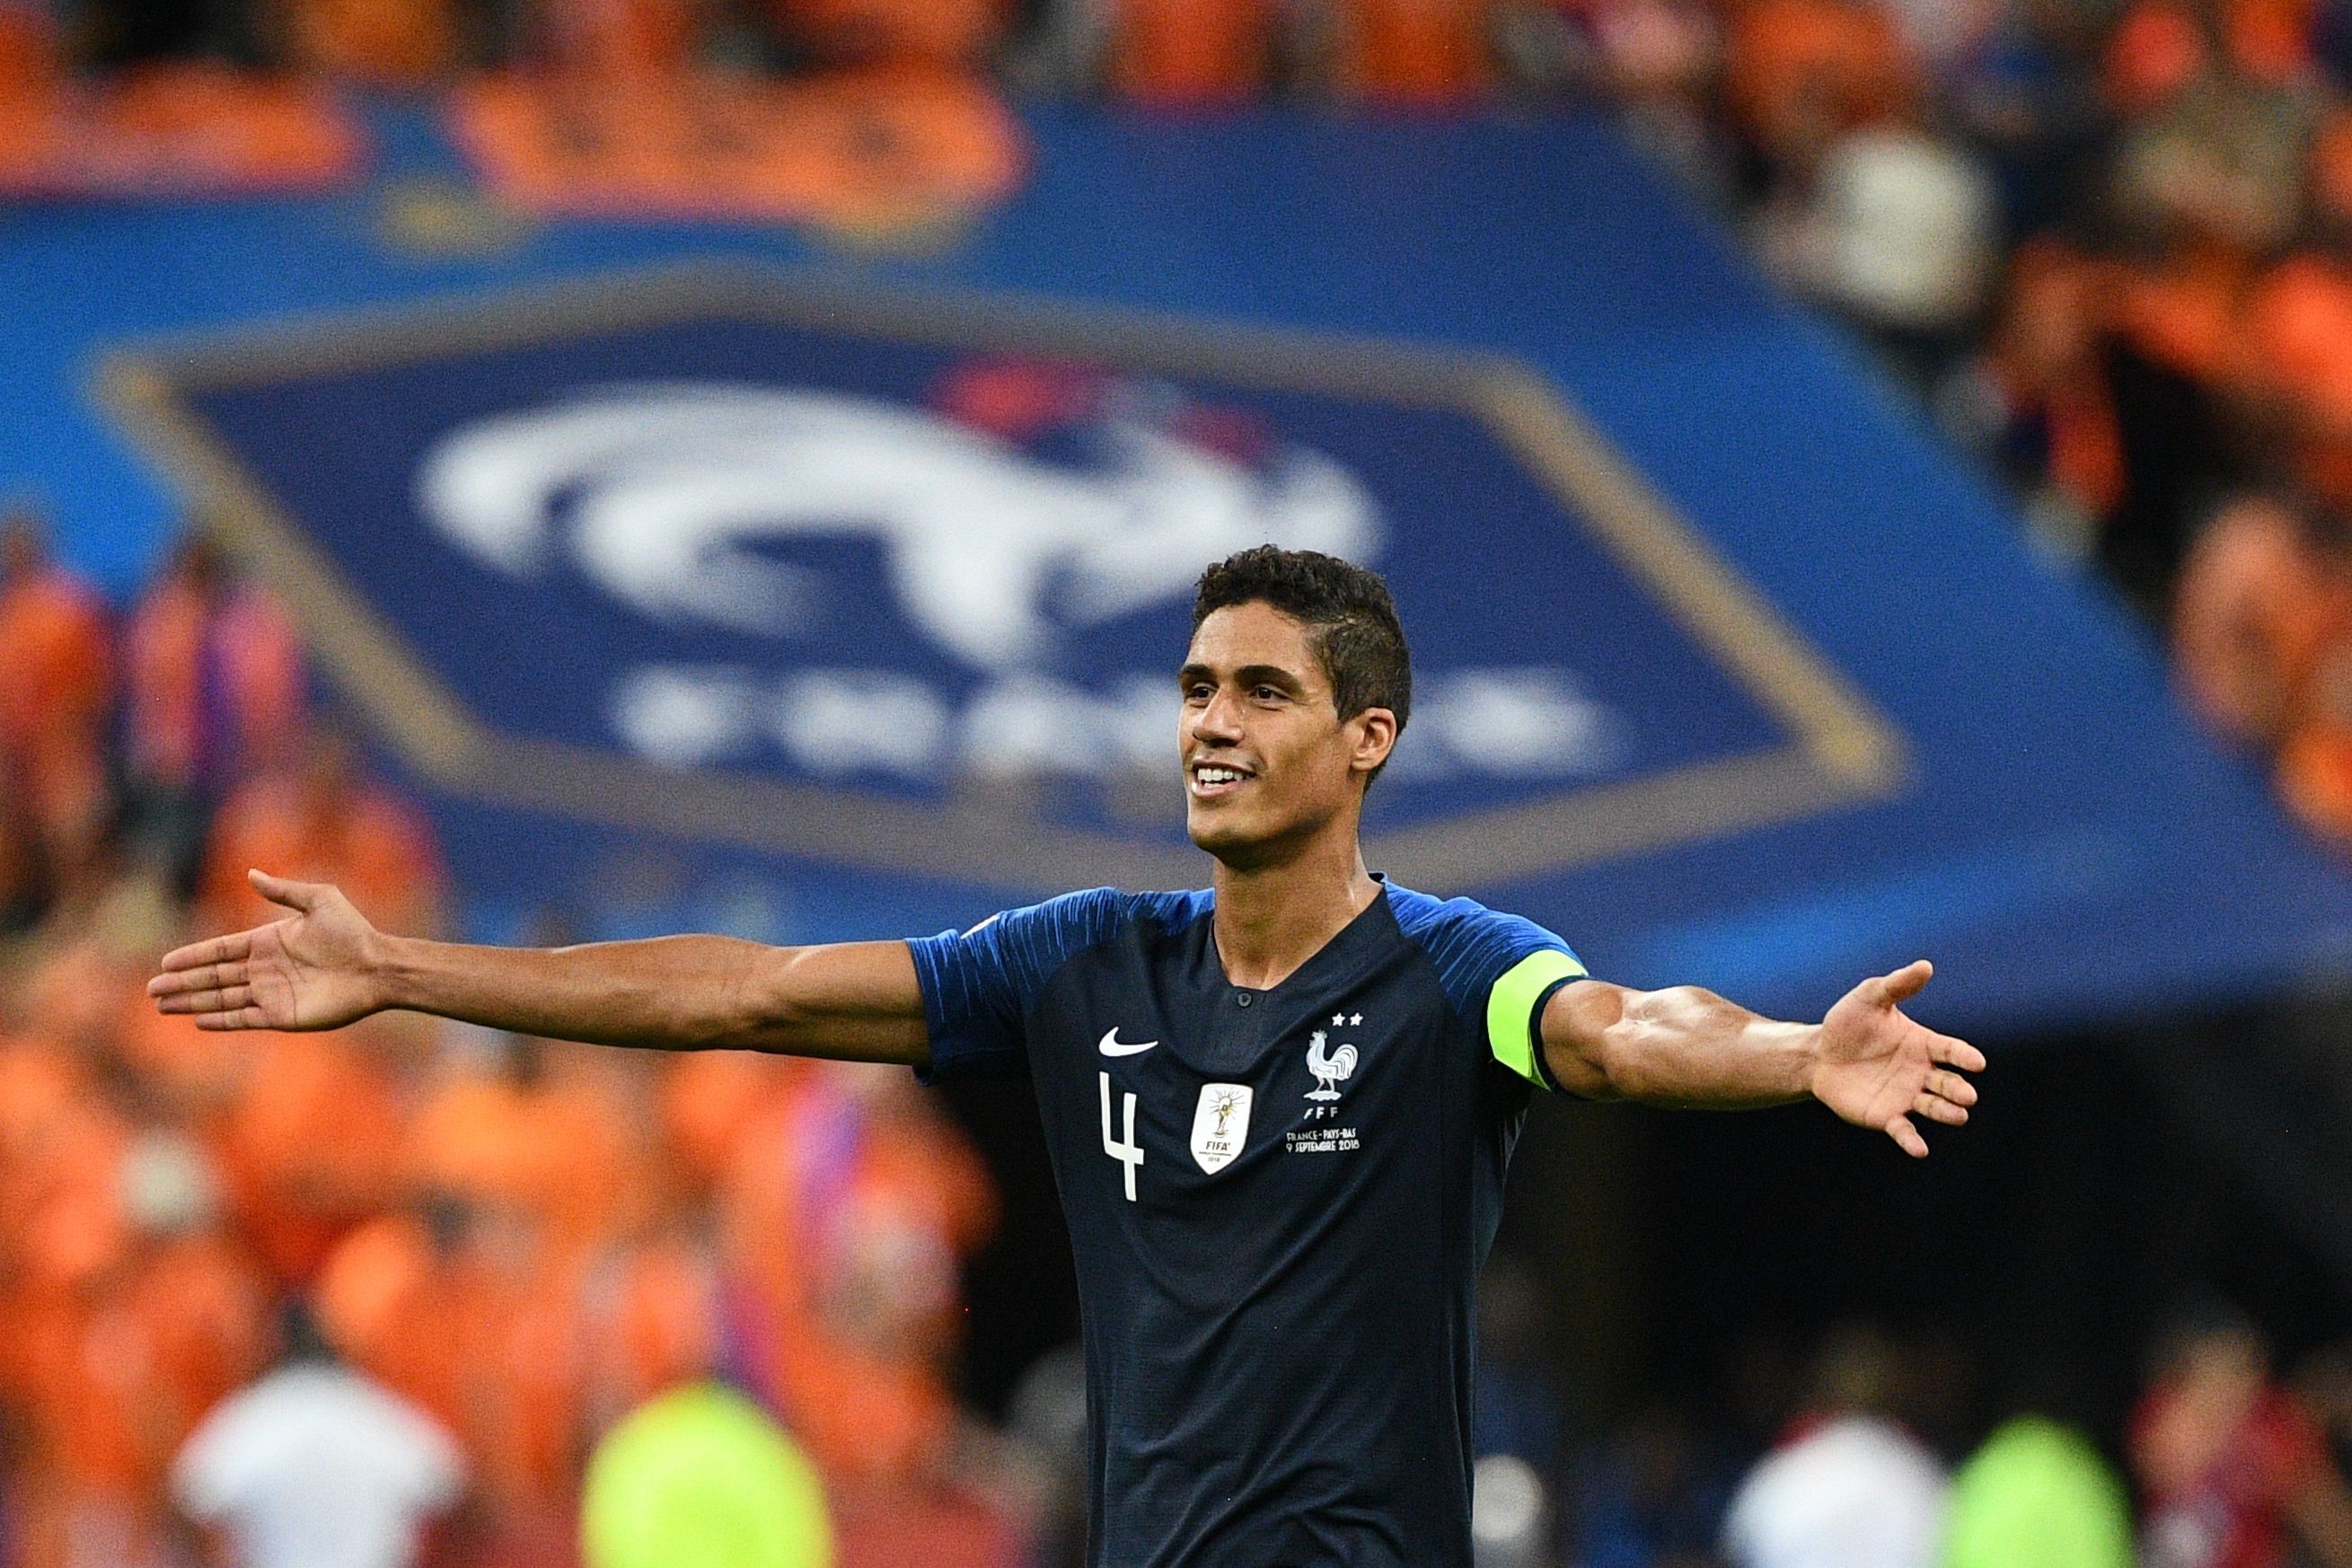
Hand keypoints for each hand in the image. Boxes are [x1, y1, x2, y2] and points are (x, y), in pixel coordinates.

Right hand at [147, 870, 387, 1030]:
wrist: (378, 967)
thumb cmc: (354, 932)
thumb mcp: (320, 900)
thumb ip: (284, 890)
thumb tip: (250, 874)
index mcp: (269, 941)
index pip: (221, 950)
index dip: (193, 956)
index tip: (166, 961)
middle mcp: (265, 969)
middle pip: (214, 977)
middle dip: (182, 982)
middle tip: (152, 988)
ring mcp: (272, 993)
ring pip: (222, 998)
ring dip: (192, 1002)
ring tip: (162, 1005)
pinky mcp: (282, 1015)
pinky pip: (244, 1018)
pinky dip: (221, 1020)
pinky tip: (197, 1020)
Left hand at [1809, 960, 1984, 1157]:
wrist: (1818, 1054)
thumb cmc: (1847, 1024)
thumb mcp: (1868, 998)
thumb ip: (1896, 986)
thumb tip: (1925, 966)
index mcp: (1923, 1044)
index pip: (1950, 1050)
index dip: (1964, 1057)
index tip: (1977, 1063)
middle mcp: (1921, 1073)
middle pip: (1947, 1083)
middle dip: (1958, 1090)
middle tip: (1967, 1096)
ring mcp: (1906, 1096)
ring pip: (1933, 1107)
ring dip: (1946, 1112)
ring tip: (1959, 1115)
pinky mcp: (1887, 1116)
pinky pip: (1903, 1130)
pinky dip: (1912, 1141)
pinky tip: (1920, 1150)